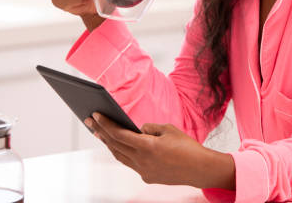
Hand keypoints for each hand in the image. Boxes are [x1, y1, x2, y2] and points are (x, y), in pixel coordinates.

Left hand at [85, 113, 235, 189]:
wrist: (200, 169)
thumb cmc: (187, 147)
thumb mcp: (169, 129)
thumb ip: (150, 128)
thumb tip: (138, 130)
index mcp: (147, 146)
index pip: (119, 134)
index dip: (105, 124)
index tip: (95, 114)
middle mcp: (142, 161)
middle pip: (115, 145)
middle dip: (101, 132)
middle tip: (90, 121)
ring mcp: (143, 171)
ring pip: (120, 156)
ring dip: (109, 144)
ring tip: (100, 133)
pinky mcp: (147, 177)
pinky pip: (131, 163)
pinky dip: (123, 153)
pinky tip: (119, 146)